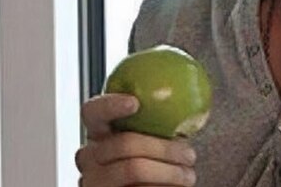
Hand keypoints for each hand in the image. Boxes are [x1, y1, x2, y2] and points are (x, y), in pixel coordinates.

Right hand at [75, 93, 197, 185]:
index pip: (93, 111)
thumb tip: (191, 111)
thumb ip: (154, 126)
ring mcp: (93, 180)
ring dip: (169, 171)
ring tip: (188, 175)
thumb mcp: (148, 142)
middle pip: (125, 143)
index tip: (135, 103)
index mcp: (98, 132)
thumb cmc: (151, 163)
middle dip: (164, 148)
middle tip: (189, 154)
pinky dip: (161, 186)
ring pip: (134, 168)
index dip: (111, 105)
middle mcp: (89, 156)